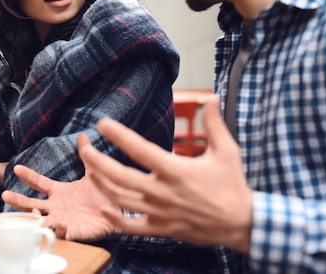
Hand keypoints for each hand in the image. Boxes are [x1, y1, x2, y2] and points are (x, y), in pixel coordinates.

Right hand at [2, 136, 121, 241]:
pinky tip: (58, 223)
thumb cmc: (102, 194)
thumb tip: (83, 135)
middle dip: (18, 201)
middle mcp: (56, 206)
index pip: (39, 183)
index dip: (28, 176)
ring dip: (34, 218)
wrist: (117, 213)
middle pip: (31, 204)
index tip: (16, 167)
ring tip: (32, 213)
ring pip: (41, 221)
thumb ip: (86, 155)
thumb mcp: (93, 172)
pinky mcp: (73, 232)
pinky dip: (57, 229)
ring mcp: (62, 220)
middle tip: (5, 195)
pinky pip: (61, 234)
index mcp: (59, 192)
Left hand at [79, 95, 252, 252]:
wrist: (242, 224)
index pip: (140, 150)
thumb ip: (214, 124)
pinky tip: (104, 208)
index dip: (119, 135)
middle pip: (120, 176)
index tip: (102, 124)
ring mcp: (160, 212)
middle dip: (96, 161)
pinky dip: (115, 219)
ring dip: (101, 185)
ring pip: (121, 200)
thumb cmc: (233, 186)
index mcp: (176, 171)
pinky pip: (132, 226)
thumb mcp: (227, 151)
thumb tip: (210, 97)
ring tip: (90, 170)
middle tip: (83, 148)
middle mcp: (164, 192)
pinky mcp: (162, 228)